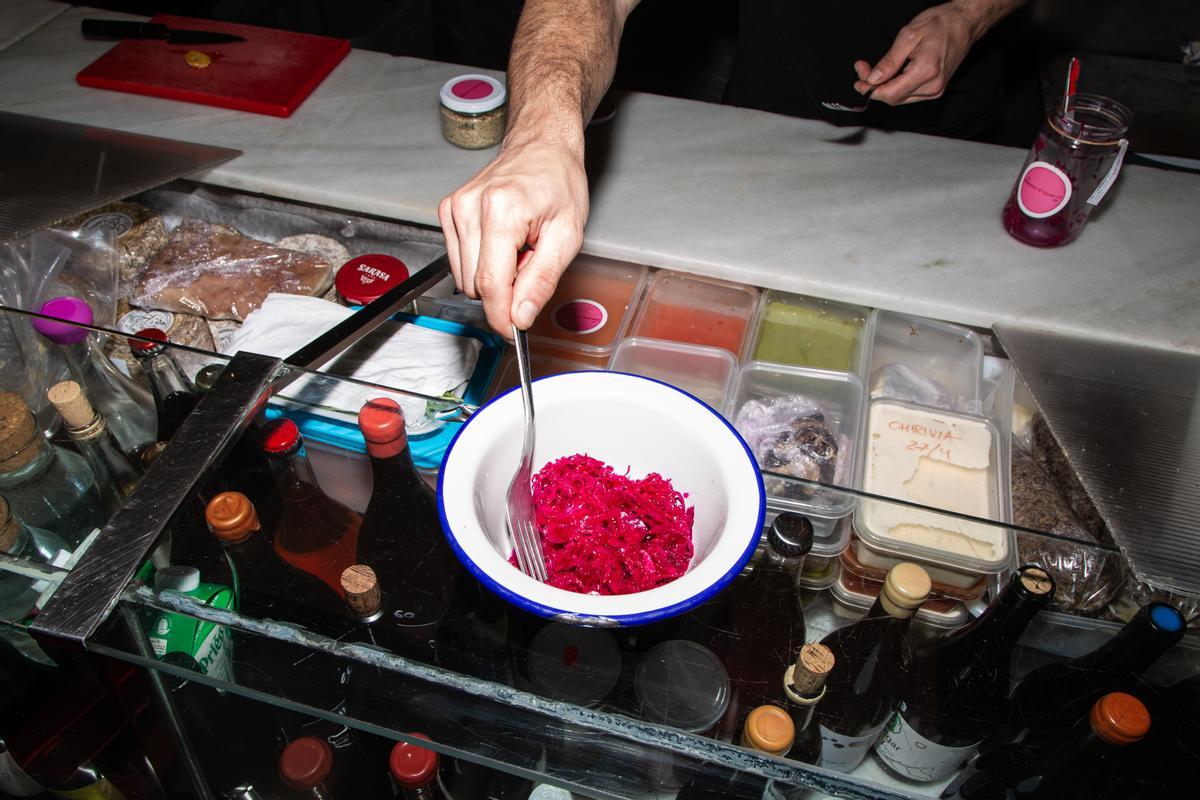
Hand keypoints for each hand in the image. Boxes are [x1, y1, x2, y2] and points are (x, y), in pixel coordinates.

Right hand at [438, 137, 588, 334]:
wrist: (541, 146)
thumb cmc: (558, 182)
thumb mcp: (568, 235)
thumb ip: (542, 280)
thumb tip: (521, 316)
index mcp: (501, 211)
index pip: (490, 285)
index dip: (502, 317)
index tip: (514, 331)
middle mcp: (469, 208)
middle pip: (476, 284)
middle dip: (505, 289)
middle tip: (530, 264)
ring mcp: (454, 208)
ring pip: (465, 277)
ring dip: (493, 275)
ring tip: (518, 248)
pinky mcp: (448, 211)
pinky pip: (459, 260)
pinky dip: (482, 261)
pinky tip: (502, 242)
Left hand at [851, 2, 980, 105]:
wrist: (964, 23)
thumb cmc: (940, 24)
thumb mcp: (908, 36)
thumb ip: (889, 62)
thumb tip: (872, 79)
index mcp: (926, 71)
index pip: (890, 93)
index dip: (870, 89)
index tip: (859, 80)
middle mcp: (933, 86)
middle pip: (893, 98)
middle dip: (874, 87)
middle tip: (864, 71)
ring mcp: (936, 90)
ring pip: (900, 98)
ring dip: (884, 88)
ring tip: (874, 72)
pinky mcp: (936, 89)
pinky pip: (909, 95)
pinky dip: (896, 87)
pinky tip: (891, 75)